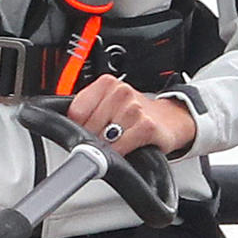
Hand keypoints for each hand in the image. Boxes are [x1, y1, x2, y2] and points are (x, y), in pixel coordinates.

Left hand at [67, 75, 195, 157]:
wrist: (170, 119)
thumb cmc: (135, 114)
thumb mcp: (109, 104)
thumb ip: (89, 111)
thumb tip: (66, 130)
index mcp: (106, 84)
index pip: (76, 112)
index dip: (77, 128)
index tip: (85, 133)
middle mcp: (120, 92)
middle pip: (88, 127)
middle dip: (92, 139)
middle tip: (104, 140)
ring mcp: (134, 108)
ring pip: (103, 139)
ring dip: (107, 148)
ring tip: (116, 143)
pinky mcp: (146, 127)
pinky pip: (120, 148)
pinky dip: (119, 154)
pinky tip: (126, 149)